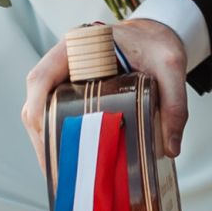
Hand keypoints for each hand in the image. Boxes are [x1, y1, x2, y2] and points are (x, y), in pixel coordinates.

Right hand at [22, 20, 189, 160]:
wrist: (155, 36)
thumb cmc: (156, 43)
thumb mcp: (171, 66)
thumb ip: (175, 103)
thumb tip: (170, 148)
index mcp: (78, 47)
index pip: (41, 77)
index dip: (36, 106)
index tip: (44, 134)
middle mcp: (65, 62)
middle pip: (37, 100)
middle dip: (42, 136)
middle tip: (58, 169)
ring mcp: (65, 78)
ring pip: (42, 111)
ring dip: (48, 141)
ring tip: (62, 174)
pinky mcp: (73, 92)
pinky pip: (55, 114)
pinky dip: (59, 137)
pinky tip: (71, 159)